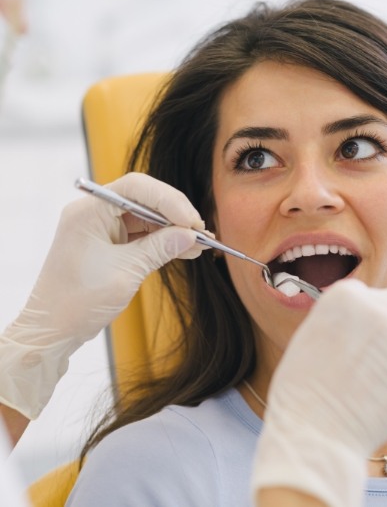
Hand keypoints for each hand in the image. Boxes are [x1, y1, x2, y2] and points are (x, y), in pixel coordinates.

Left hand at [0, 173, 206, 418]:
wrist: (52, 332)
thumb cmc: (77, 302)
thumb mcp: (125, 273)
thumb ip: (159, 248)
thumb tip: (191, 235)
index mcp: (89, 211)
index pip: (136, 188)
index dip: (169, 200)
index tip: (191, 221)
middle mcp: (94, 213)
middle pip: (143, 199)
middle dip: (174, 214)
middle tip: (200, 232)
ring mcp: (101, 228)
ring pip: (146, 217)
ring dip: (173, 229)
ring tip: (199, 243)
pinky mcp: (108, 243)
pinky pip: (141, 234)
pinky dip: (163, 241)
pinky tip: (185, 249)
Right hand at [252, 280, 386, 506]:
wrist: (315, 430)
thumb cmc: (305, 392)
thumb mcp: (311, 335)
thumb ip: (341, 319)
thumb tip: (365, 321)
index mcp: (344, 294)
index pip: (369, 293)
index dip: (365, 320)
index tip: (358, 344)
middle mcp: (377, 305)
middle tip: (378, 358)